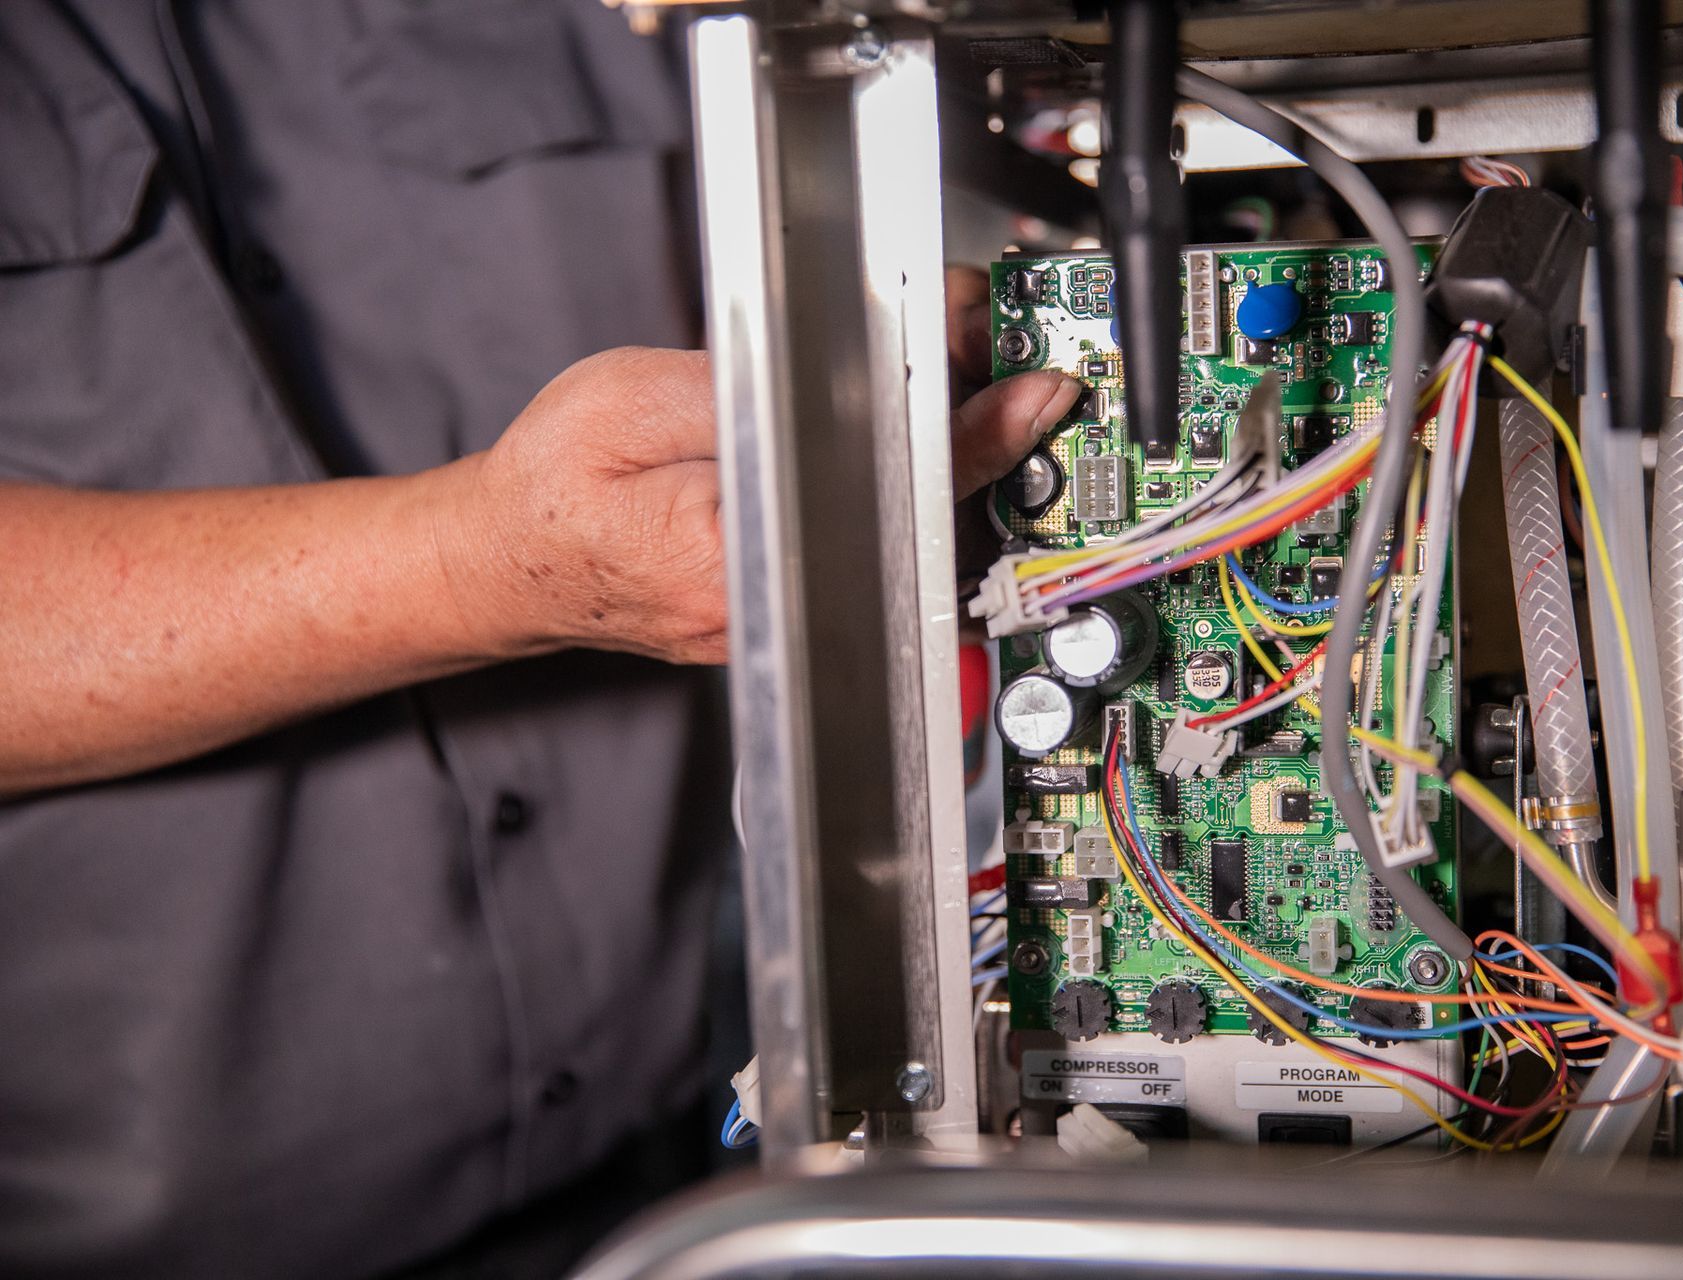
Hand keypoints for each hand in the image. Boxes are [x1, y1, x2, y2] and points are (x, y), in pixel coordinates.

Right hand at [448, 333, 1074, 664]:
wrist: (512, 563)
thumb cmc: (555, 488)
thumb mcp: (633, 397)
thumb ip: (745, 383)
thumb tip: (855, 360)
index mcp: (734, 559)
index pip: (889, 495)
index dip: (975, 435)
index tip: (1033, 392)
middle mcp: (776, 614)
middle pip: (916, 528)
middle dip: (979, 442)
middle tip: (1016, 367)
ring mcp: (792, 628)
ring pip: (906, 550)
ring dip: (955, 471)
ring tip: (982, 393)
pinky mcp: (800, 619)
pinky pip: (880, 558)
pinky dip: (915, 500)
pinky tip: (929, 444)